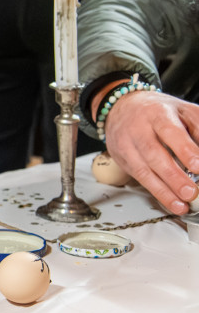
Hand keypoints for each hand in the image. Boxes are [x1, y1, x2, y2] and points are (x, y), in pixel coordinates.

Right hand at [102, 91, 198, 213]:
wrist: (121, 108)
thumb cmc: (157, 111)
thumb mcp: (183, 110)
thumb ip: (198, 128)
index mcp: (157, 113)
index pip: (169, 131)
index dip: (184, 149)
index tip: (197, 165)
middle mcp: (138, 129)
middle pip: (153, 154)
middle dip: (173, 175)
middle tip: (190, 191)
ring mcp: (127, 146)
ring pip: (144, 170)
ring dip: (164, 190)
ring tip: (182, 204)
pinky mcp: (123, 160)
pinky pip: (140, 179)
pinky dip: (157, 192)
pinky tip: (172, 202)